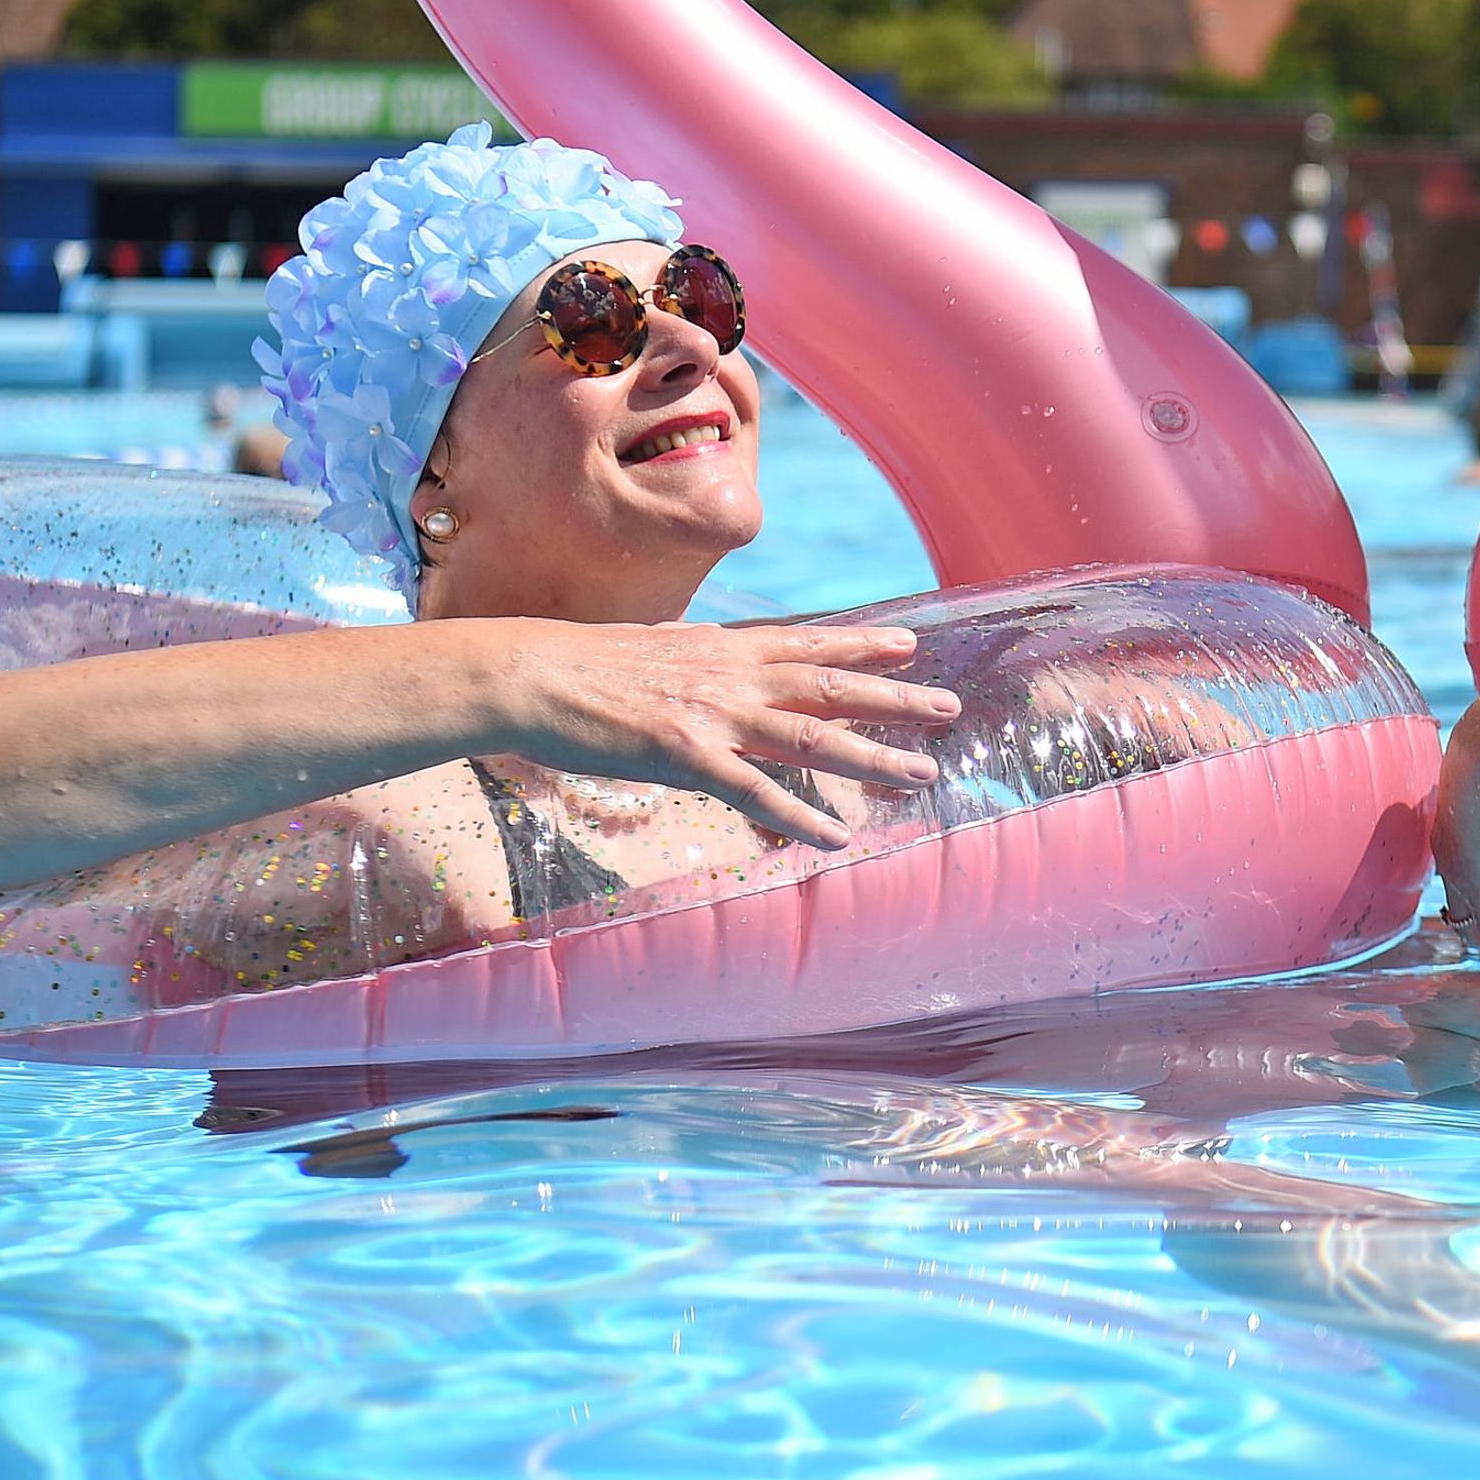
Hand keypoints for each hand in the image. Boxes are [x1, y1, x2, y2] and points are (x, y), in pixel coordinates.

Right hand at [486, 621, 955, 849]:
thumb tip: (713, 662)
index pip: (809, 643)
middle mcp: (730, 676)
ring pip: (811, 738)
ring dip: (871, 756)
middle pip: (830, 686)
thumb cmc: (580, 667)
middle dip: (895, 697)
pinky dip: (798, 816)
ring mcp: (712, 715)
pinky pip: (753, 792)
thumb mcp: (653, 650)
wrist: (529, 673)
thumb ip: (695, 662)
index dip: (864, 642)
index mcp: (722, 649)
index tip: (911, 642)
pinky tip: (835, 837)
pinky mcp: (684, 755)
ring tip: (921, 770)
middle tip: (950, 706)